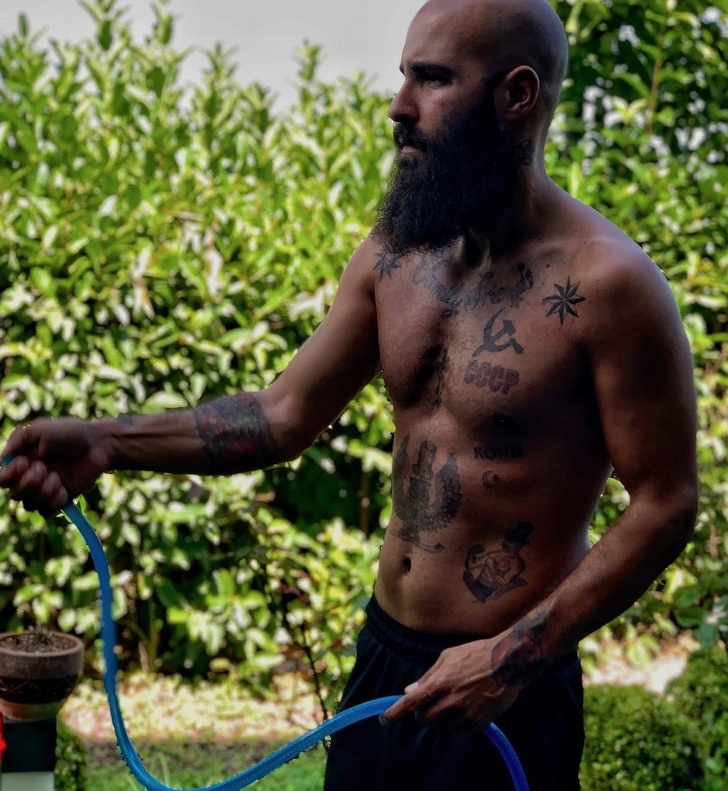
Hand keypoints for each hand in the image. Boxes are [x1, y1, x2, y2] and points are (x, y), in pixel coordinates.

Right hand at [0, 418, 110, 514]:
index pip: (3, 480)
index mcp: (22, 462)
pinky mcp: (62, 497)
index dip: (8, 476)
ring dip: (42, 492)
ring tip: (56, 477)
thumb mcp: (40, 428)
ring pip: (30, 505)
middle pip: (15, 495)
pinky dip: (53, 501)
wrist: (98, 443)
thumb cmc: (70, 432)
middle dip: (28, 483)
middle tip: (44, 468)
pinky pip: (48, 510)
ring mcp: (47, 489)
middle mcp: (31, 478)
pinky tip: (63, 488)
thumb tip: (3, 458)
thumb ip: (18, 438)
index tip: (24, 463)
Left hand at [381, 637, 522, 731]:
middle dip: (421, 714)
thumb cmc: (476, 654)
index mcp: (440, 682)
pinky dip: (455, 723)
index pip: (411, 703)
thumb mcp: (448, 656)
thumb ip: (428, 676)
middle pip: (424, 720)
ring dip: (439, 719)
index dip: (395, 713)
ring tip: (449, 703)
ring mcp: (465, 713)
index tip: (384, 720)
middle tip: (428, 704)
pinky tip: (463, 708)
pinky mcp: (478, 723)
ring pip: (440, 728)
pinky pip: (458, 731)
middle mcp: (451, 700)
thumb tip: (410, 690)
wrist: (508, 662)